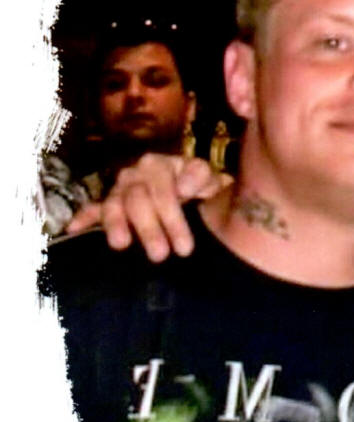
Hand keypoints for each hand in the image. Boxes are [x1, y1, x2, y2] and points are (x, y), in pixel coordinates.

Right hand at [67, 154, 231, 261]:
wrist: (199, 200)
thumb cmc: (204, 192)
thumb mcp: (211, 182)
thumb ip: (201, 177)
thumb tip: (183, 187)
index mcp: (162, 165)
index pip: (164, 189)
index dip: (173, 217)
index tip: (185, 247)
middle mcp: (137, 174)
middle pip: (137, 198)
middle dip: (149, 228)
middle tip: (160, 256)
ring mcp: (121, 190)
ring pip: (114, 204)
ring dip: (117, 225)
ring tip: (122, 245)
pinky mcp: (108, 206)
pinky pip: (92, 210)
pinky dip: (84, 219)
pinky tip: (74, 230)